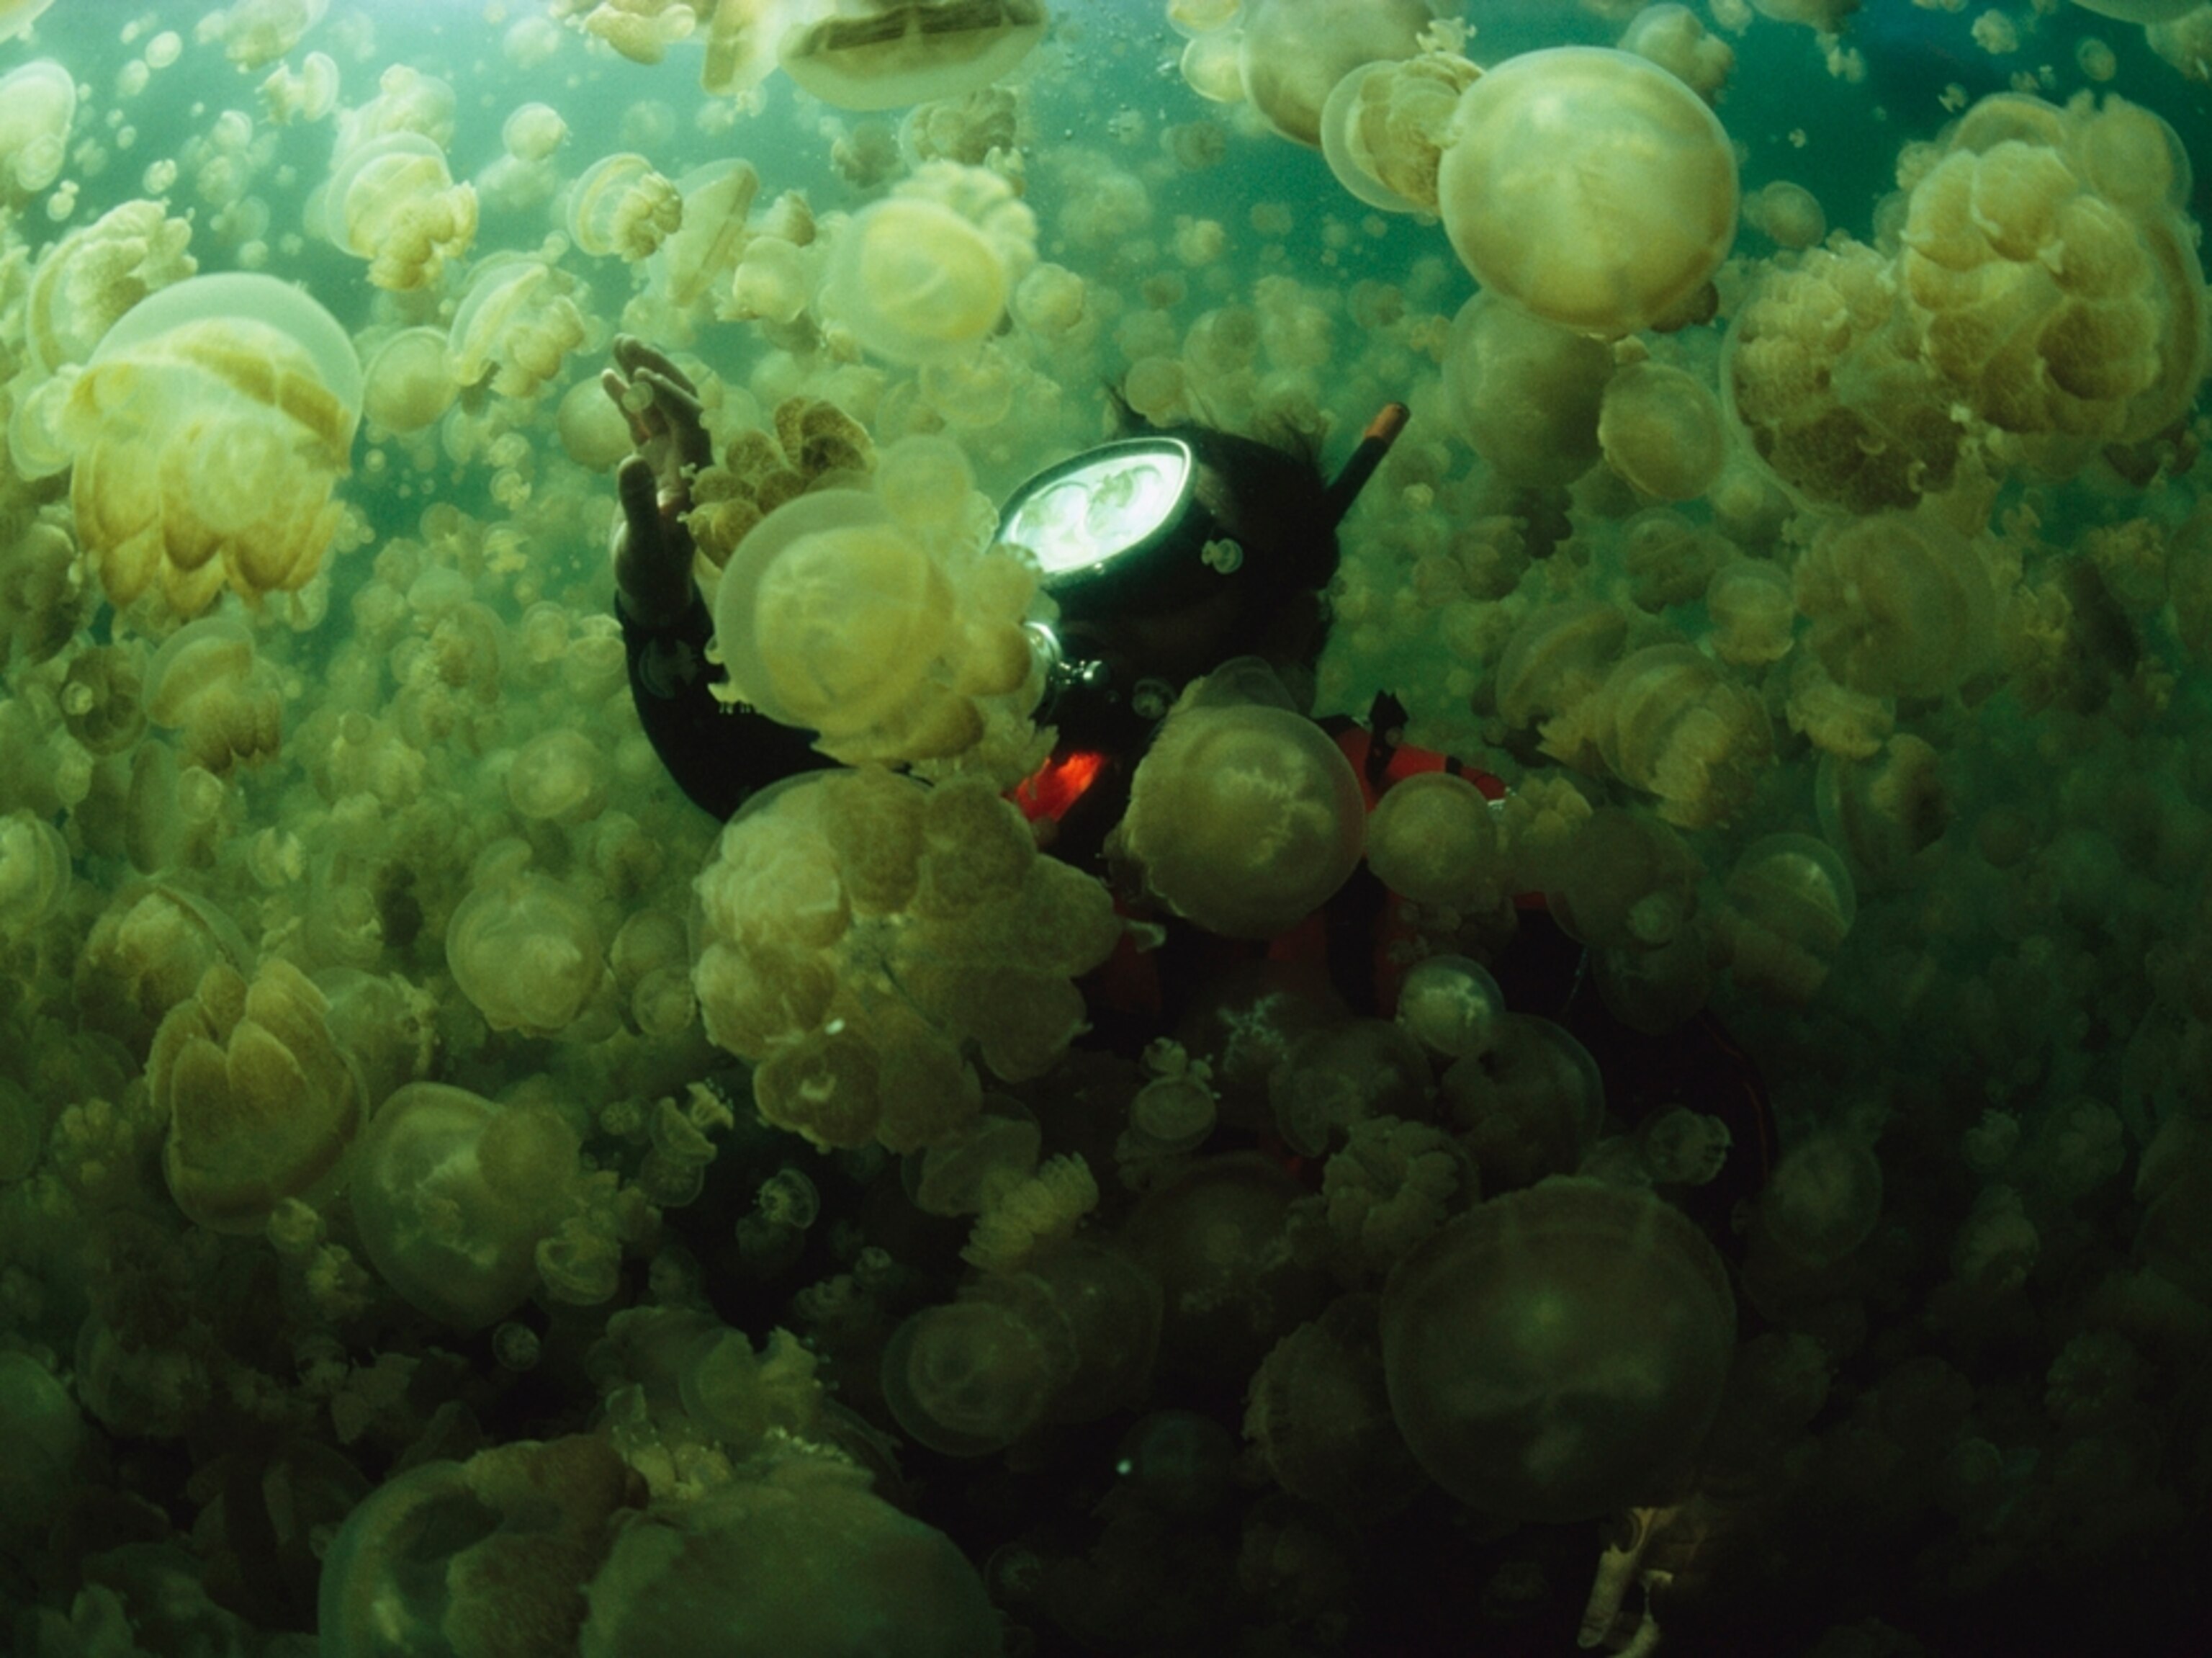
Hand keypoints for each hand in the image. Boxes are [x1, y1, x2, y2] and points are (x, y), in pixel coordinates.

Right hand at [602, 334, 712, 629]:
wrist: (652, 586)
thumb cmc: (651, 571)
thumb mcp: (642, 544)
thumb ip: (638, 504)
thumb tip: (628, 461)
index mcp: (694, 477)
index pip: (692, 424)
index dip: (671, 397)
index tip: (642, 373)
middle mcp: (687, 461)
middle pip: (681, 404)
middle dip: (658, 371)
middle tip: (628, 341)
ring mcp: (669, 460)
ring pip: (660, 408)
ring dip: (643, 376)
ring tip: (619, 343)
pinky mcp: (651, 463)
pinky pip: (642, 423)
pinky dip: (628, 399)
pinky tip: (608, 375)